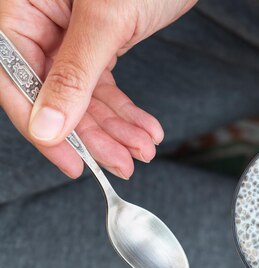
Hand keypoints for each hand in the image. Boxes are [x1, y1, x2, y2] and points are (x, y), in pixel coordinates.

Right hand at [0, 0, 195, 177]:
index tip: (72, 162)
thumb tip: (47, 125)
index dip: (43, 126)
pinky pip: (105, 86)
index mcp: (20, 7)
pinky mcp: (99, 43)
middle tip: (121, 163)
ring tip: (142, 148)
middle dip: (93, 134)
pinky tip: (145, 128)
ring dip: (115, 128)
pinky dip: (126, 111)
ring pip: (84, 96)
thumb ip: (73, 73)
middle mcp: (39, 22)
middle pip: (54, 94)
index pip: (16, 78)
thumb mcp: (105, 19)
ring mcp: (68, 35)